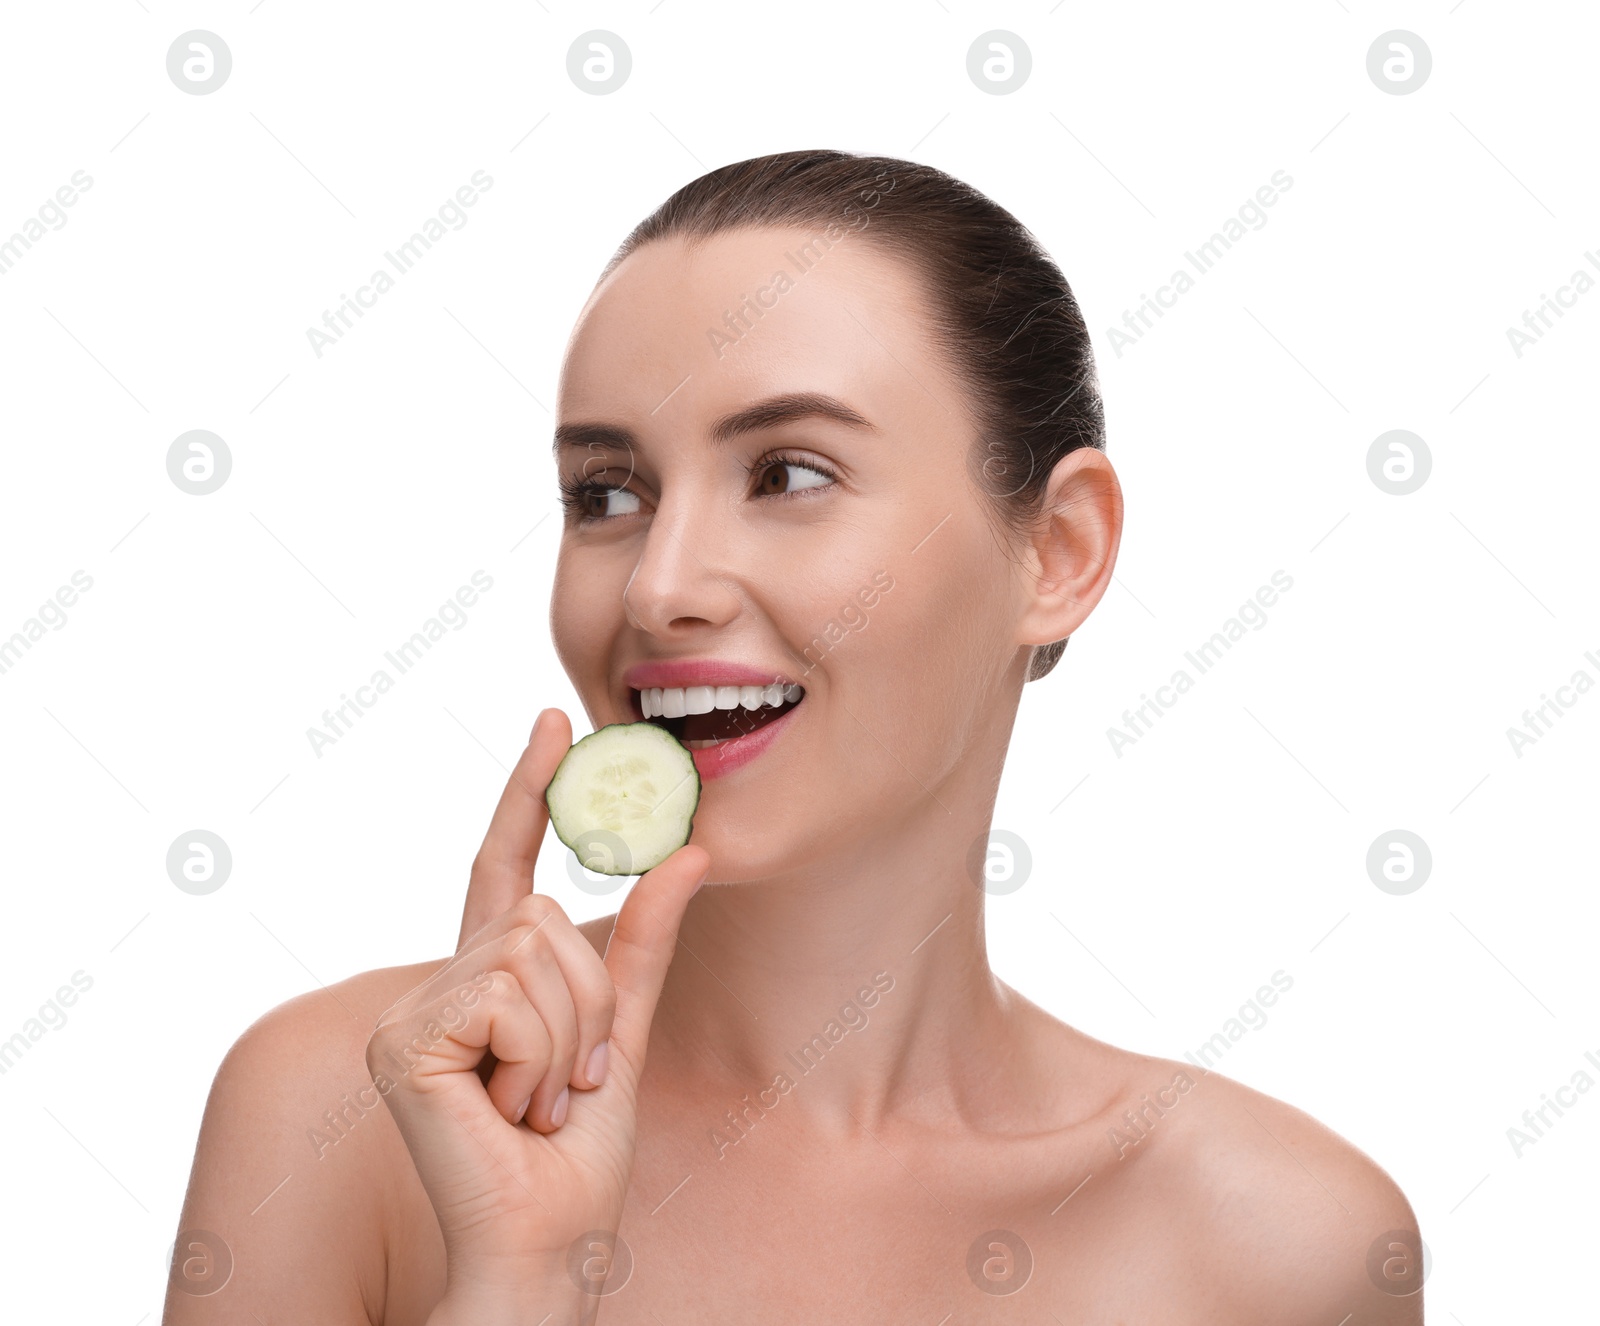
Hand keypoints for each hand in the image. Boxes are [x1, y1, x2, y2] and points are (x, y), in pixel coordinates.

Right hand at [366, 708, 707, 1307]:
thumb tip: (690, 848)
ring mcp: (411, 1013)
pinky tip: (511, 1109)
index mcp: (487, 979)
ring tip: (541, 1099)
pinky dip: (539, 1055)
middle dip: (588, 998)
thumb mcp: (626, 1029)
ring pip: (528, 948)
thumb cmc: (578, 1153)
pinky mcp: (399, 1042)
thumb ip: (647, 941)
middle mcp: (439, 984)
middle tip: (572, 1077)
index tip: (554, 720)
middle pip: (538, 913)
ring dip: (569, 1033)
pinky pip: (506, 995)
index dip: (527, 790)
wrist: (549, 1239)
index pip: (503, 863)